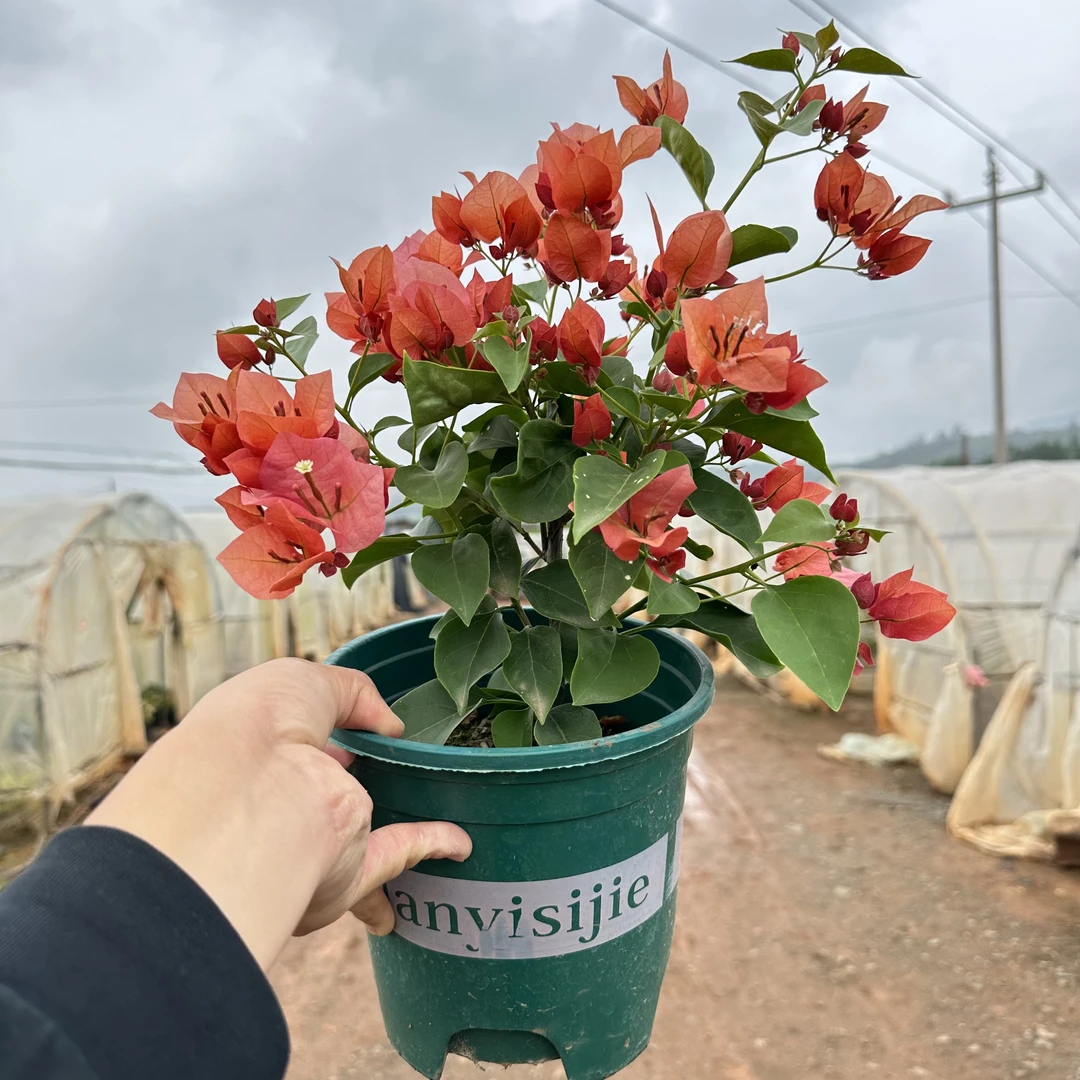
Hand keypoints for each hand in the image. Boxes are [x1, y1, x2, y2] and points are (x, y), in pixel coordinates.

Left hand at [86, 658, 470, 968]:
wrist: (252, 790)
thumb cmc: (260, 724)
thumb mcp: (303, 680)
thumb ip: (351, 693)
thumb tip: (389, 724)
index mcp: (259, 759)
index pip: (297, 750)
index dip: (330, 739)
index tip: (366, 733)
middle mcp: (282, 809)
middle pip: (328, 804)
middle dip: (353, 797)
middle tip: (397, 778)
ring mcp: (314, 845)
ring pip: (360, 839)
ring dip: (395, 831)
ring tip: (436, 817)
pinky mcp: (348, 875)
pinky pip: (397, 856)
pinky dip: (430, 844)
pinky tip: (460, 841)